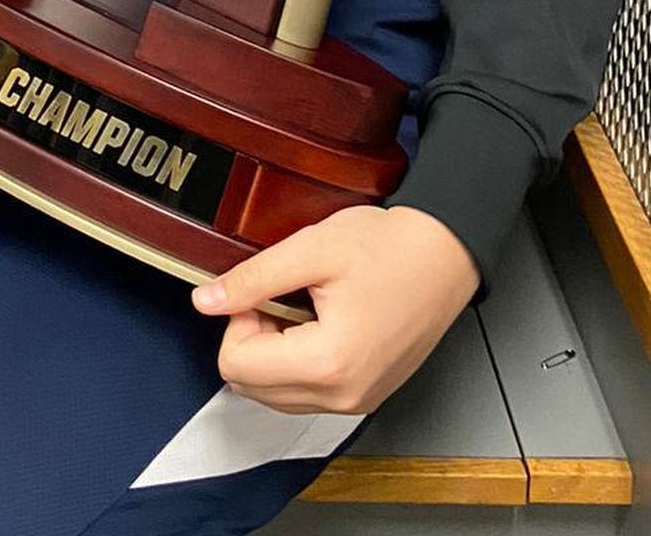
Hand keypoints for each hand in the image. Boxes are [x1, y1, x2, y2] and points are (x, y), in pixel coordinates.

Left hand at [191, 205, 479, 415]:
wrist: (445, 254)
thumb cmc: (391, 247)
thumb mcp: (312, 249)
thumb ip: (253, 279)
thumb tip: (206, 302)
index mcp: (328, 363)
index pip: (237, 366)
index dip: (237, 319)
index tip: (261, 289)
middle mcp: (343, 397)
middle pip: (251, 386)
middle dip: (253, 337)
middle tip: (282, 293)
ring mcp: (356, 402)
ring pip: (275, 395)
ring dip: (274, 351)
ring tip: (303, 305)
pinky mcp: (365, 397)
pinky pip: (306, 394)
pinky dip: (298, 362)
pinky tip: (319, 322)